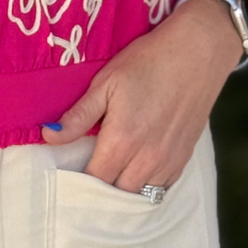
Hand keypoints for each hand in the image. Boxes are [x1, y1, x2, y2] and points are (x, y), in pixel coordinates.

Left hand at [42, 0, 241, 191]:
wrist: (199, 52)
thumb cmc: (148, 62)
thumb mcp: (106, 82)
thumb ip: (78, 116)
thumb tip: (48, 136)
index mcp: (122, 141)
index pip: (93, 180)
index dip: (77, 181)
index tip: (67, 174)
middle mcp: (146, 159)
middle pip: (115, 194)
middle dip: (99, 189)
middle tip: (87, 174)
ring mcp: (168, 161)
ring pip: (139, 195)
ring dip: (122, 190)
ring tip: (110, 176)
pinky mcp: (184, 157)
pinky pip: (161, 187)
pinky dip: (146, 186)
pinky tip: (136, 172)